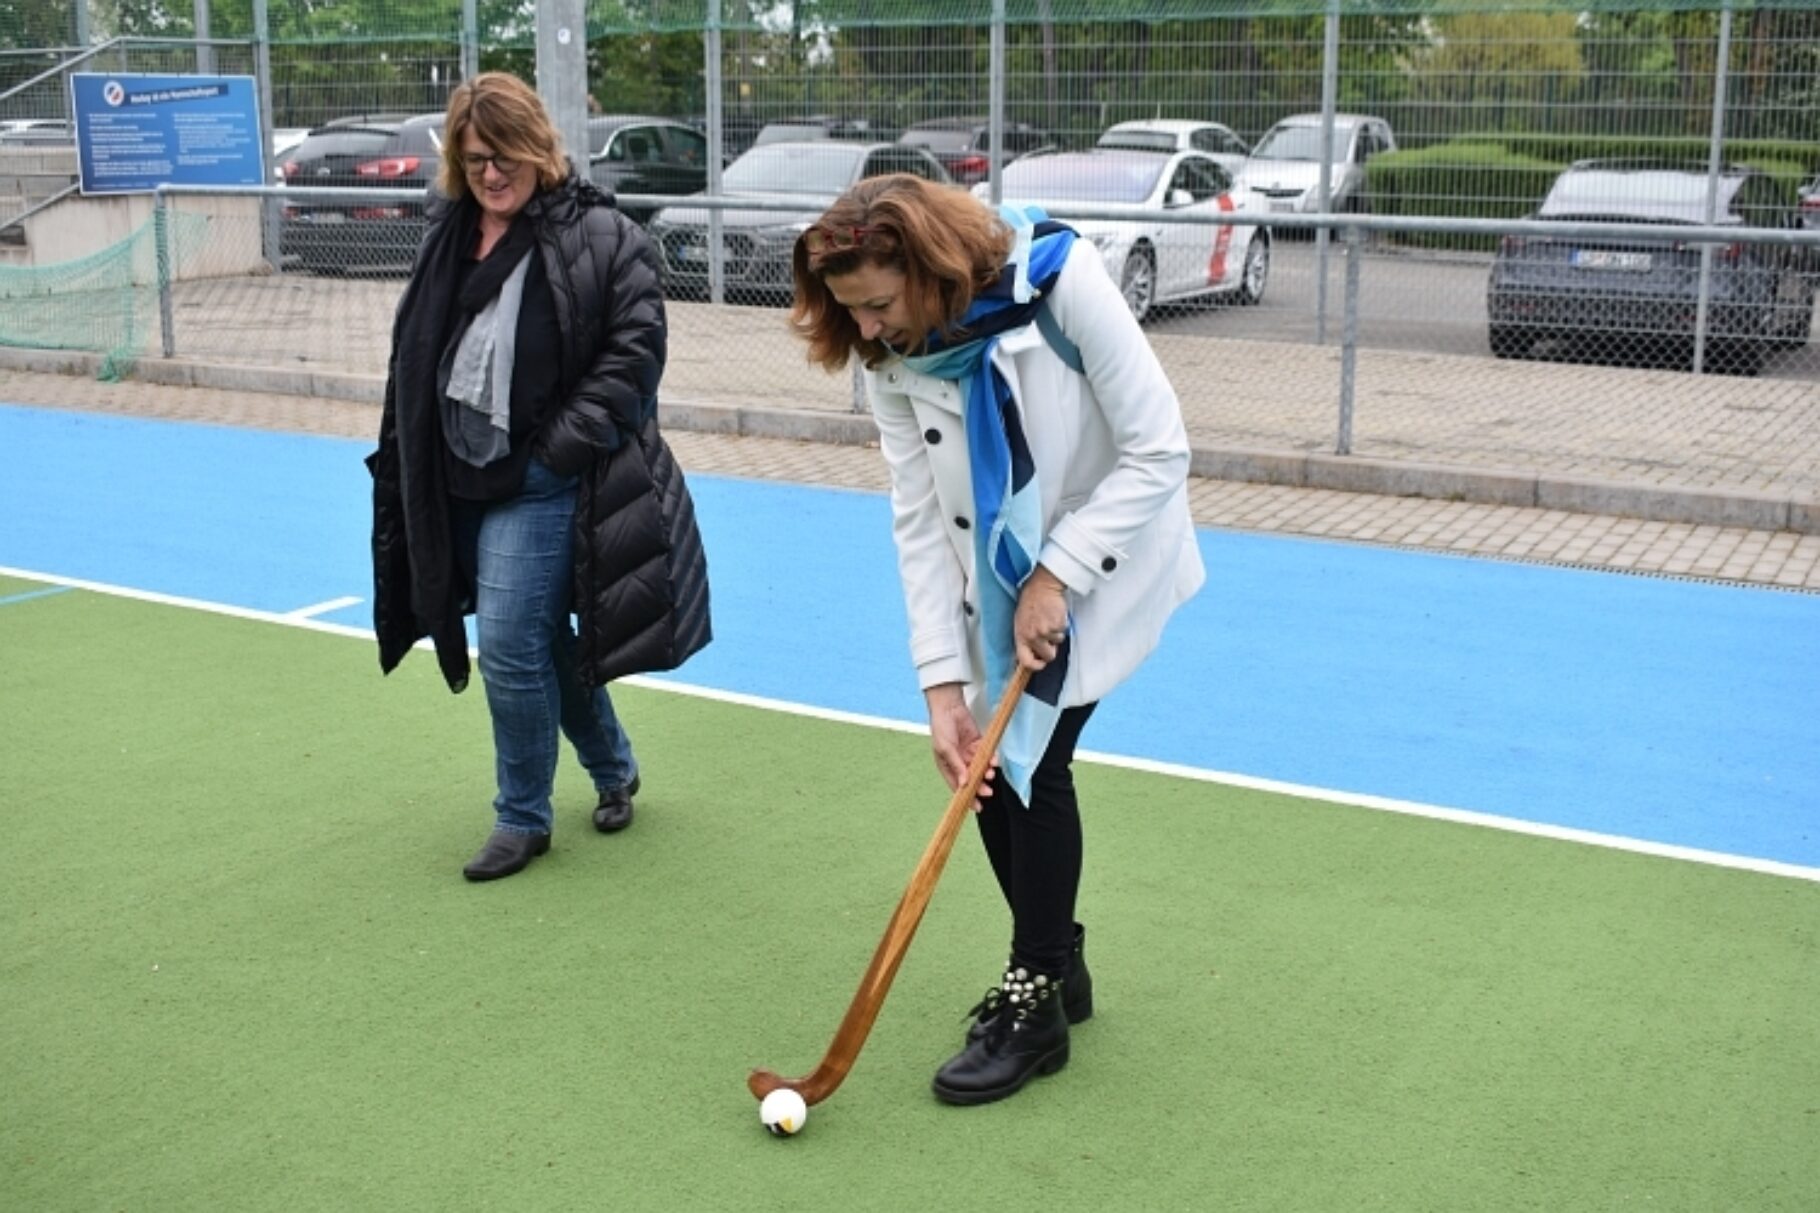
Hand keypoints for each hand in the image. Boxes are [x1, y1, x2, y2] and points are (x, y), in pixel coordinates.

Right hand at [925, 683, 995, 811]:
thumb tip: (965, 783)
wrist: (949, 707)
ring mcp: (969, 754)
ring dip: (986, 773)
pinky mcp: (978, 744)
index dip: (966, 797)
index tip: (977, 807)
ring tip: (991, 773)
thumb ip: (956, 765)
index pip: (957, 786)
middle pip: (971, 780)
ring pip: (981, 768)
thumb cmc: (941, 727)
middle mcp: (959, 762)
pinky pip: (987, 755)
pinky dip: (991, 759)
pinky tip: (994, 761)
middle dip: (980, 787)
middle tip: (988, 792)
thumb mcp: (945, 748)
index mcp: (947, 767)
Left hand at [1014, 565, 1069, 670]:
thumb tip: (1030, 652)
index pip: (1026, 660)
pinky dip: (1061, 625)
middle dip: (1051, 649)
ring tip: (1049, 619)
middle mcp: (1033, 636)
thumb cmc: (1030, 601)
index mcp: (1021, 635)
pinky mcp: (1058, 625)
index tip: (1041, 663)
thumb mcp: (1020, 621)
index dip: (1036, 666)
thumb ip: (1024, 637)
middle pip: (1048, 656)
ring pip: (1058, 642)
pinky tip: (1055, 615)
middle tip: (1049, 636)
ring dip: (1056, 634)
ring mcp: (1046, 631)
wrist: (1042, 586)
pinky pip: (1063, 632)